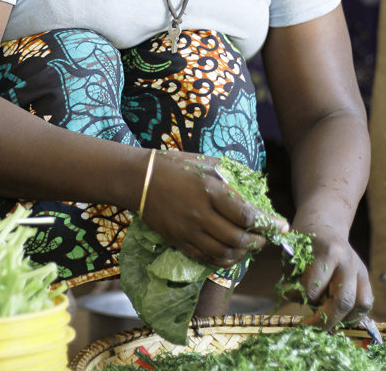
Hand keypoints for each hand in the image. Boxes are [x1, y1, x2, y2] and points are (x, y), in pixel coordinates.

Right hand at [141, 150, 288, 268]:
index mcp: (210, 191)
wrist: (140, 179)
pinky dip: (224, 260)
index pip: (246, 215)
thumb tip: (255, 186)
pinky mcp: (179, 241)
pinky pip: (206, 259)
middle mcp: (201, 214)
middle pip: (238, 238)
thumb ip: (231, 175)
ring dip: (242, 253)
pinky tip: (231, 253)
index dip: (268, 223)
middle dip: (258, 241)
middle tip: (265, 238)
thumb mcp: (206, 162)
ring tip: (250, 245)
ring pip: (224, 253)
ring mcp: (189, 231)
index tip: (282, 226)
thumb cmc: (176, 165)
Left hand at [295, 223, 372, 329]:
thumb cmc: (304, 240)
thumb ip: (292, 276)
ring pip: (359, 304)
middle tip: (310, 326)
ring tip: (325, 320)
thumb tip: (294, 298)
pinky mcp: (365, 277)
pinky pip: (365, 303)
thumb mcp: (291, 252)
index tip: (296, 296)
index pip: (317, 285)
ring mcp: (359, 269)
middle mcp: (348, 261)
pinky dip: (353, 315)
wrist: (324, 223)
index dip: (305, 296)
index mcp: (328, 251)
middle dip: (325, 319)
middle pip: (342, 300)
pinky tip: (338, 316)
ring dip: (342, 318)